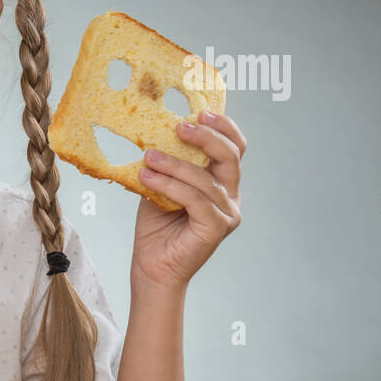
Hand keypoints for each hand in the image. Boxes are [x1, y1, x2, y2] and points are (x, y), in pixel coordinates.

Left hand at [130, 110, 244, 290]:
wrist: (151, 268)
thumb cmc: (156, 228)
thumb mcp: (159, 186)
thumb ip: (164, 164)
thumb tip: (150, 132)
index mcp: (221, 182)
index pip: (234, 147)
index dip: (223, 127)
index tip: (200, 112)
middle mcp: (230, 195)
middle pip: (230, 156)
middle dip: (206, 136)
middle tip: (179, 126)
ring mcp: (227, 213)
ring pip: (204, 178)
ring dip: (174, 164)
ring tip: (148, 156)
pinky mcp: (216, 228)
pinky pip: (194, 199)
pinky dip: (170, 186)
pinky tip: (147, 178)